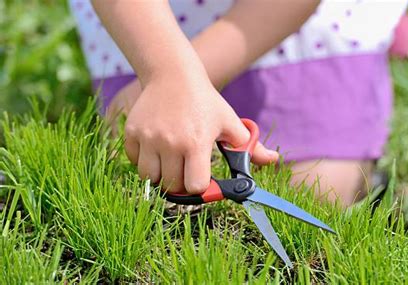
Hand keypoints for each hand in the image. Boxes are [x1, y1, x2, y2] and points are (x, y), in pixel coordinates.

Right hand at [124, 74, 278, 193]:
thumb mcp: (229, 122)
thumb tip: (274, 159)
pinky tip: (156, 149)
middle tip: (187, 169)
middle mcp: (170, 143)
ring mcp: (148, 138)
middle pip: (171, 186)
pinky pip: (134, 162)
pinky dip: (144, 161)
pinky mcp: (132, 133)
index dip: (200, 186)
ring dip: (161, 175)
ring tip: (171, 161)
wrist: (173, 75)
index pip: (194, 186)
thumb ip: (250, 147)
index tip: (202, 178)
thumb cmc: (206, 102)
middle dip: (181, 183)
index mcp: (196, 143)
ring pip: (150, 178)